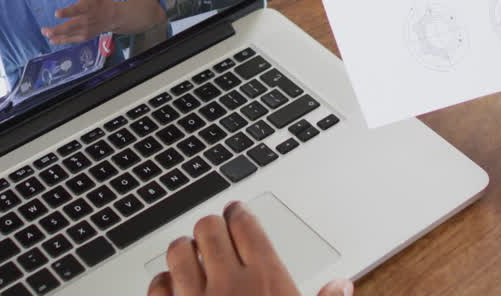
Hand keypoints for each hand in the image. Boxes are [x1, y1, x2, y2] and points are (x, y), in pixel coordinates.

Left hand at [42, 0, 115, 45]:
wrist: (111, 17)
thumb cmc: (97, 0)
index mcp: (86, 7)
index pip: (76, 10)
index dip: (66, 12)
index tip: (56, 13)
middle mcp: (85, 20)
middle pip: (70, 26)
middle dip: (57, 30)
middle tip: (44, 30)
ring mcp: (85, 30)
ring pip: (69, 35)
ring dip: (56, 36)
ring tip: (46, 34)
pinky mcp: (84, 36)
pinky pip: (71, 40)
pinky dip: (61, 41)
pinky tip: (52, 40)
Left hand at [148, 201, 352, 295]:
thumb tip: (342, 287)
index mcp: (266, 280)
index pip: (245, 223)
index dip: (239, 214)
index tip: (237, 215)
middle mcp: (227, 283)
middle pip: (209, 228)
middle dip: (213, 228)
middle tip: (217, 233)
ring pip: (179, 250)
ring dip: (185, 249)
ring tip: (194, 254)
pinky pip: (158, 284)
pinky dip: (164, 281)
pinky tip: (175, 287)